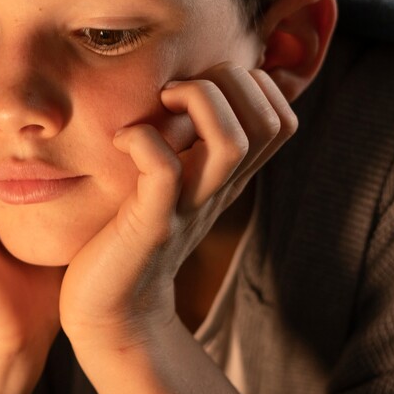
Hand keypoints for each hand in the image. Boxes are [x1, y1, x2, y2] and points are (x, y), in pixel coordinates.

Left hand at [60, 64, 295, 345]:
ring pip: (233, 142)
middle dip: (227, 81)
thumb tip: (187, 91)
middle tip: (175, 89)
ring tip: (160, 104)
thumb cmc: (130, 236)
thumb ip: (186, 145)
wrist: (112, 312)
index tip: (200, 85)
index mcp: (227, 177)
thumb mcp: (170, 183)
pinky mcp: (153, 224)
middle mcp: (219, 189)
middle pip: (268, 121)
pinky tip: (122, 140)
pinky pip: (164, 171)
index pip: (281, 118)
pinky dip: (143, 139)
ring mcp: (190, 207)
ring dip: (199, 101)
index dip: (252, 84)